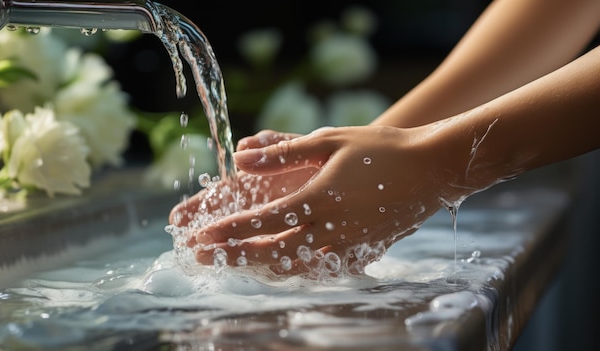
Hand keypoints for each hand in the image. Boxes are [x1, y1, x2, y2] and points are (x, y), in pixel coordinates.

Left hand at [179, 125, 453, 275]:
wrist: (433, 168)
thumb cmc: (382, 148)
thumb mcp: (330, 140)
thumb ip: (283, 151)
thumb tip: (241, 157)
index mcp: (318, 198)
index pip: (264, 221)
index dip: (230, 230)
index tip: (201, 237)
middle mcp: (330, 228)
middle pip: (273, 251)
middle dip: (235, 256)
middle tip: (205, 258)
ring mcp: (348, 244)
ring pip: (296, 266)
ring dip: (261, 267)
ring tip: (236, 265)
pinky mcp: (364, 250)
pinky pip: (324, 269)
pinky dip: (298, 271)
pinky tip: (285, 270)